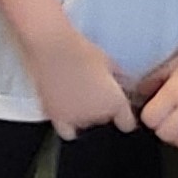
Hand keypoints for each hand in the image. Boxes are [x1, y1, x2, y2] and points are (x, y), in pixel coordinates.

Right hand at [20, 22, 139, 139]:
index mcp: (115, 102)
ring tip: (75, 95)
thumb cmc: (79, 48)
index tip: (118, 109)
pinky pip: (66, 131)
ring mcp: (76, 118)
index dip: (122, 116)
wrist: (50, 46)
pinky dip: (67, 124)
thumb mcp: (107, 61)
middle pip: (104, 121)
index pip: (127, 123)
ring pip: (85, 124)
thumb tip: (120, 84)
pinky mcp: (55, 116)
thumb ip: (116, 79)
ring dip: (83, 114)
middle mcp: (99, 115)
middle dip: (100, 109)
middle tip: (91, 91)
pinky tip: (65, 109)